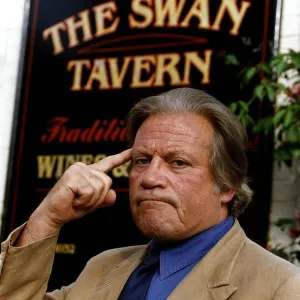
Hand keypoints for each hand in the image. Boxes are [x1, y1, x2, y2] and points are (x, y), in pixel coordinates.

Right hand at [16, 149, 131, 245]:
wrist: (53, 215)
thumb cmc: (72, 207)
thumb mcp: (93, 203)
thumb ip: (104, 198)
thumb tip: (113, 196)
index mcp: (90, 172)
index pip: (109, 163)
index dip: (122, 158)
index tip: (132, 152)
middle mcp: (84, 167)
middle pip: (107, 182)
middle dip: (97, 198)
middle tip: (80, 200)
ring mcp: (78, 170)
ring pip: (100, 188)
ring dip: (89, 200)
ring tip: (76, 200)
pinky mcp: (73, 177)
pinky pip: (90, 192)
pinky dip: (83, 201)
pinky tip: (72, 199)